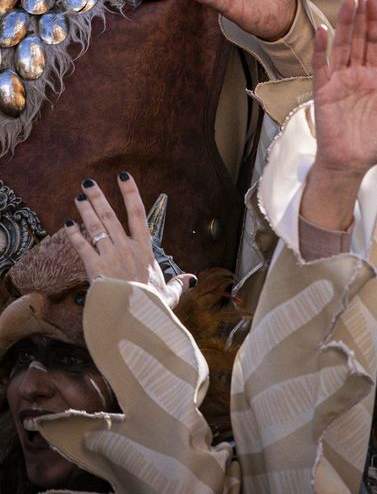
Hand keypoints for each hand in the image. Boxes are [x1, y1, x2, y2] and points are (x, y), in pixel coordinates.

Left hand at [65, 173, 189, 308]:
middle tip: (89, 183)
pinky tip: (68, 224)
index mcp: (145, 250)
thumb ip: (178, 285)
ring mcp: (110, 256)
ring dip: (87, 211)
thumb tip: (190, 280)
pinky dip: (74, 235)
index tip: (124, 177)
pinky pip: (83, 247)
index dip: (130, 193)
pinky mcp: (95, 269)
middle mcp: (127, 248)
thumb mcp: (169, 294)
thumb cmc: (153, 305)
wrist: (136, 317)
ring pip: (97, 228)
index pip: (138, 214)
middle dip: (100, 198)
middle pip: (112, 216)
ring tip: (79, 196)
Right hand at [301, 0, 376, 232]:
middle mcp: (355, 75)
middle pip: (357, 38)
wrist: (351, 163)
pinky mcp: (323, 92)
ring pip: (341, 46)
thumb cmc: (373, 142)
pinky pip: (322, 67)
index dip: (374, 21)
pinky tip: (325, 31)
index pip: (373, 43)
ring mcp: (338, 81)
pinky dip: (322, 49)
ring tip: (348, 0)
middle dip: (359, 13)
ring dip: (344, 23)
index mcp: (373, 78)